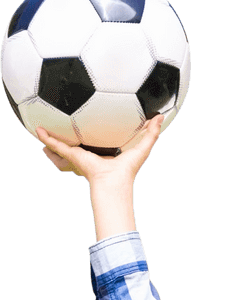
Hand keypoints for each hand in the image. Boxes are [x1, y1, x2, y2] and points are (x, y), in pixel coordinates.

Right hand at [36, 114, 164, 183]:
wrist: (113, 182)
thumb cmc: (128, 170)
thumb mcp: (142, 147)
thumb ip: (151, 132)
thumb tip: (161, 117)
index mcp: (105, 152)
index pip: (98, 141)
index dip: (95, 133)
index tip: (92, 122)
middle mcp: (90, 154)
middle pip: (78, 143)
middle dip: (70, 135)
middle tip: (63, 122)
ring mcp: (79, 156)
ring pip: (63, 145)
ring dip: (53, 138)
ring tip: (42, 128)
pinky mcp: (72, 156)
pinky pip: (57, 145)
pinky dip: (46, 139)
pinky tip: (38, 130)